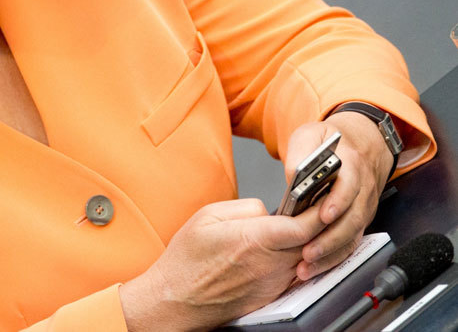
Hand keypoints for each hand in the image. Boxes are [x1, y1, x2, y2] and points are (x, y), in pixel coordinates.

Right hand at [119, 199, 325, 331]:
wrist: (177, 300)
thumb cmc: (186, 260)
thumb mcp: (208, 215)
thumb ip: (246, 207)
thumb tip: (268, 209)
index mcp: (254, 240)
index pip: (304, 226)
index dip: (318, 211)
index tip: (321, 197)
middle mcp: (269, 264)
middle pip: (313, 242)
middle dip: (318, 223)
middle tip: (316, 206)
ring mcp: (272, 283)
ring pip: (307, 257)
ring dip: (309, 242)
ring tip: (299, 224)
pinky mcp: (271, 295)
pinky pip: (294, 272)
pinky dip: (297, 258)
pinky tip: (285, 248)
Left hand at [283, 113, 393, 280]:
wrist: (359, 144)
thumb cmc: (330, 141)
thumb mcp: (311, 135)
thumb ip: (302, 153)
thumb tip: (295, 176)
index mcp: (353, 164)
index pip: (350, 185)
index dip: (338, 201)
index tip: (324, 215)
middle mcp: (362, 189)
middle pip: (352, 218)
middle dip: (330, 239)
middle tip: (308, 251)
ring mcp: (362, 207)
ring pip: (352, 236)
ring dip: (330, 253)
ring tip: (307, 264)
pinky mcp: (357, 220)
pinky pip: (350, 243)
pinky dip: (333, 257)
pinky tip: (314, 266)